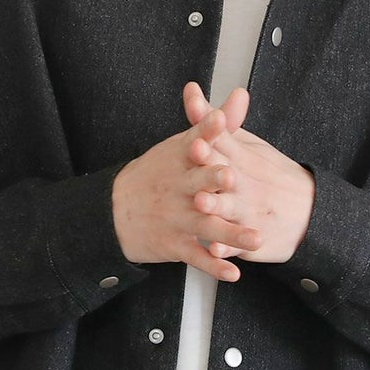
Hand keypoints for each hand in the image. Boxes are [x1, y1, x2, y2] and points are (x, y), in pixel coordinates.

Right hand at [111, 104, 263, 281]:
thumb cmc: (155, 175)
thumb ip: (214, 124)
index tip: (219, 120)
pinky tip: (233, 273)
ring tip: (255, 238)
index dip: (207, 131)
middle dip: (214, 180)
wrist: (114, 211)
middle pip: (198, 182)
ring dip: (231, 233)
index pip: (195, 141)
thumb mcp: (180, 146)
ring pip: (207, 224)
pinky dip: (214, 266)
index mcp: (181, 160)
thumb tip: (239, 96)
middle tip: (231, 177)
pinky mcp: (174, 244)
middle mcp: (179, 188)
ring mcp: (177, 218)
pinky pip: (197, 257)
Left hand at [181, 81, 314, 264]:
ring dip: (216, 206)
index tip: (198, 126)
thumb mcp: (247, 144)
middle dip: (212, 166)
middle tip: (197, 155)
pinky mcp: (250, 241)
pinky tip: (214, 250)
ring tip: (202, 202)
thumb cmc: (272, 174)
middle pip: (226, 175)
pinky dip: (227, 249)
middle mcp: (245, 185)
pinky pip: (237, 246)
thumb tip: (190, 90)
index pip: (224, 143)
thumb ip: (215, 121)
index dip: (211, 134)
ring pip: (230, 210)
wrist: (309, 212)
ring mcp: (249, 213)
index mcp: (242, 160)